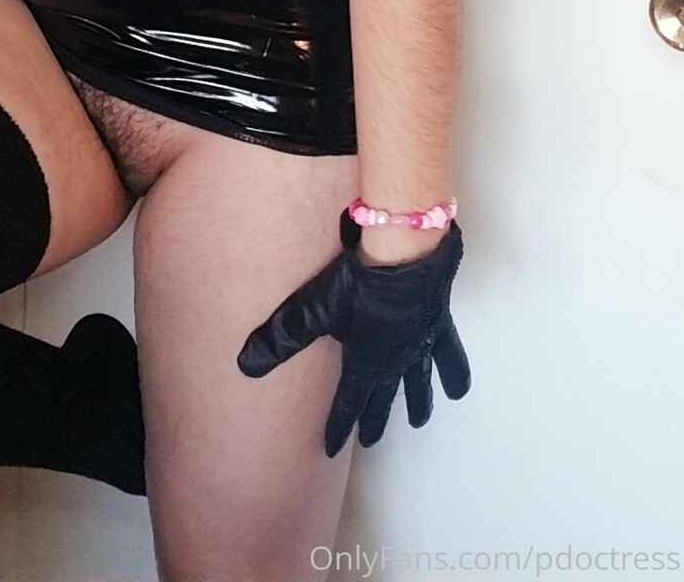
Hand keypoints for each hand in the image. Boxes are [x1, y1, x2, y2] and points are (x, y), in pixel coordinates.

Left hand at [237, 208, 469, 455]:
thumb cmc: (357, 280)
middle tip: (372, 441)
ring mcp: (419, 344)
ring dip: (417, 403)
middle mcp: (394, 361)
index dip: (338, 427)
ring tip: (419, 420)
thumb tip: (243, 364)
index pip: (347, 403)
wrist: (405, 251)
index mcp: (365, 362)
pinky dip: (454, 373)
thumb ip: (281, 337)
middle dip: (375, 419)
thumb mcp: (312, 307)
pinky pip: (448, 355)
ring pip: (419, 382)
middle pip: (383, 397)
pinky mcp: (438, 324)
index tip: (331, 450)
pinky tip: (458, 389)